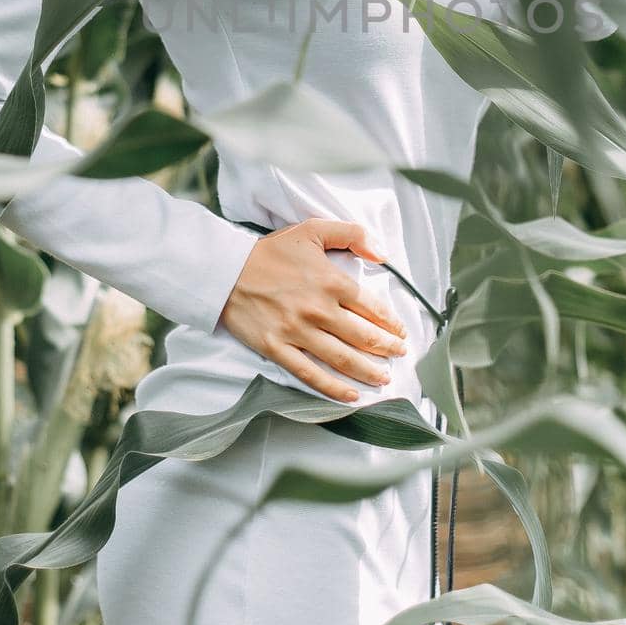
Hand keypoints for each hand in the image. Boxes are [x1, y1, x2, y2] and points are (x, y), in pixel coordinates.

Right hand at [218, 217, 408, 402]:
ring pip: (342, 358)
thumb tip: (382, 253)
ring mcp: (297, 332)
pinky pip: (310, 374)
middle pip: (363, 336)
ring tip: (384, 378)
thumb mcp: (312, 229)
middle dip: (387, 348)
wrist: (225, 271)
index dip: (391, 323)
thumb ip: (351, 234)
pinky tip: (351, 395)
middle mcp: (318, 309)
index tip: (400, 331)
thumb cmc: (270, 252)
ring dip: (368, 371)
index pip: (371, 307)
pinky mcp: (277, 349)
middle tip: (400, 355)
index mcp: (330, 281)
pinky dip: (333, 388)